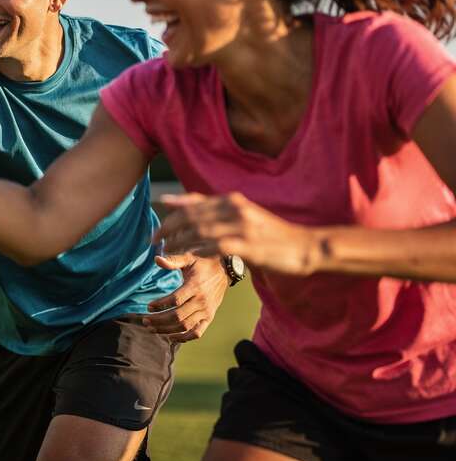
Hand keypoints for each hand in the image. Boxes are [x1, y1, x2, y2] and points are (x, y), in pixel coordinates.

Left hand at [141, 253, 228, 341]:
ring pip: (185, 326)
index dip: (160, 305)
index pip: (175, 300)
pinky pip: (198, 332)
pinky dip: (185, 337)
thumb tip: (156, 259)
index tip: (148, 307)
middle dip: (159, 320)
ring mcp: (206, 311)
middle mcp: (202, 301)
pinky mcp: (210, 317)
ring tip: (152, 329)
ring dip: (167, 330)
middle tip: (144, 321)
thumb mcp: (189, 258)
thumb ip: (173, 260)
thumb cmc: (203, 262)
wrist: (225, 269)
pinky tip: (171, 337)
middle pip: (177, 316)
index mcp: (195, 286)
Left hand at [154, 192, 322, 275]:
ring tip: (167, 253)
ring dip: (179, 243)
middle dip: (168, 229)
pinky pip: (216, 247)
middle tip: (153, 241)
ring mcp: (242, 227)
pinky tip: (189, 259)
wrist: (306, 246)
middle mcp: (235, 209)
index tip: (156, 228)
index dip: (170, 215)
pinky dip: (199, 252)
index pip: (192, 203)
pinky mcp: (249, 246)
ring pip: (199, 231)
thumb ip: (213, 210)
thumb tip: (177, 203)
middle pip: (191, 216)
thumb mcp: (242, 216)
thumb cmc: (271, 234)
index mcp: (232, 201)